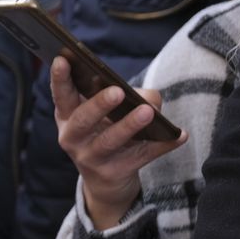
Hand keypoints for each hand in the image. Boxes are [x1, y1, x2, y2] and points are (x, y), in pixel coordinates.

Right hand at [51, 56, 186, 228]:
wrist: (107, 179)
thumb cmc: (107, 131)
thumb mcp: (109, 113)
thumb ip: (127, 97)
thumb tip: (149, 101)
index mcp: (68, 116)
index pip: (61, 95)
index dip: (59, 78)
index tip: (62, 59)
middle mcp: (73, 138)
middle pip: (83, 120)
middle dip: (99, 104)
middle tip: (117, 91)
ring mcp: (91, 158)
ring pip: (110, 141)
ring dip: (130, 125)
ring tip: (148, 112)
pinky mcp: (114, 173)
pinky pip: (141, 156)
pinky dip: (162, 145)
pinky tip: (179, 135)